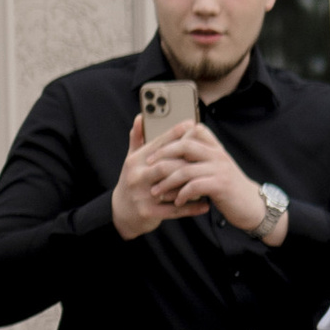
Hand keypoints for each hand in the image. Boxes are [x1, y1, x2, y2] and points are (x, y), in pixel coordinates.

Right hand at [111, 117, 212, 240]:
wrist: (121, 212)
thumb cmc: (133, 180)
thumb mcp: (132, 159)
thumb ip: (137, 138)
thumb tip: (140, 117)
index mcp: (135, 161)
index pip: (157, 144)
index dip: (174, 133)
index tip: (192, 125)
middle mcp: (136, 176)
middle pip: (165, 165)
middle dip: (187, 162)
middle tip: (205, 157)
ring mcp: (141, 195)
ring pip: (172, 187)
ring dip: (192, 185)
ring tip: (208, 181)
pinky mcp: (148, 212)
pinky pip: (174, 209)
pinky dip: (191, 207)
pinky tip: (205, 204)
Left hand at [151, 123, 277, 234]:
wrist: (252, 206)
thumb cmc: (227, 188)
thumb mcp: (214, 168)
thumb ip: (197, 159)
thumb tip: (169, 155)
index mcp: (214, 148)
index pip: (192, 130)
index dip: (172, 137)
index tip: (155, 149)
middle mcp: (218, 154)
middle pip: (185, 145)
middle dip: (163, 155)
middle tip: (148, 166)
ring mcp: (220, 169)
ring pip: (185, 169)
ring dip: (167, 181)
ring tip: (156, 191)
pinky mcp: (221, 185)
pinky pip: (194, 186)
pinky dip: (182, 194)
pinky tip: (177, 201)